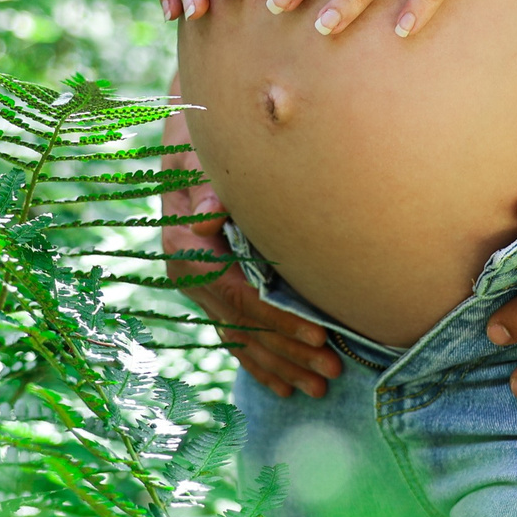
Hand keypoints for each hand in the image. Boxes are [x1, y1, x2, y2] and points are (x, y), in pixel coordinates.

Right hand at [160, 107, 342, 398]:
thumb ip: (207, 183)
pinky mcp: (212, 287)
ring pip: (241, 336)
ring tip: (319, 387)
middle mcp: (187, 272)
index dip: (279, 320)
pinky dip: (260, 360)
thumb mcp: (201, 150)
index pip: (239, 296)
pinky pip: (234, 332)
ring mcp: (199, 285)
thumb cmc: (204, 136)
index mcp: (185, 246)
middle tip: (332, 373)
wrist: (189, 129)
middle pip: (243, 325)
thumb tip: (210, 212)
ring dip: (280, 364)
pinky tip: (285, 385)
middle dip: (289, 351)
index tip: (319, 335)